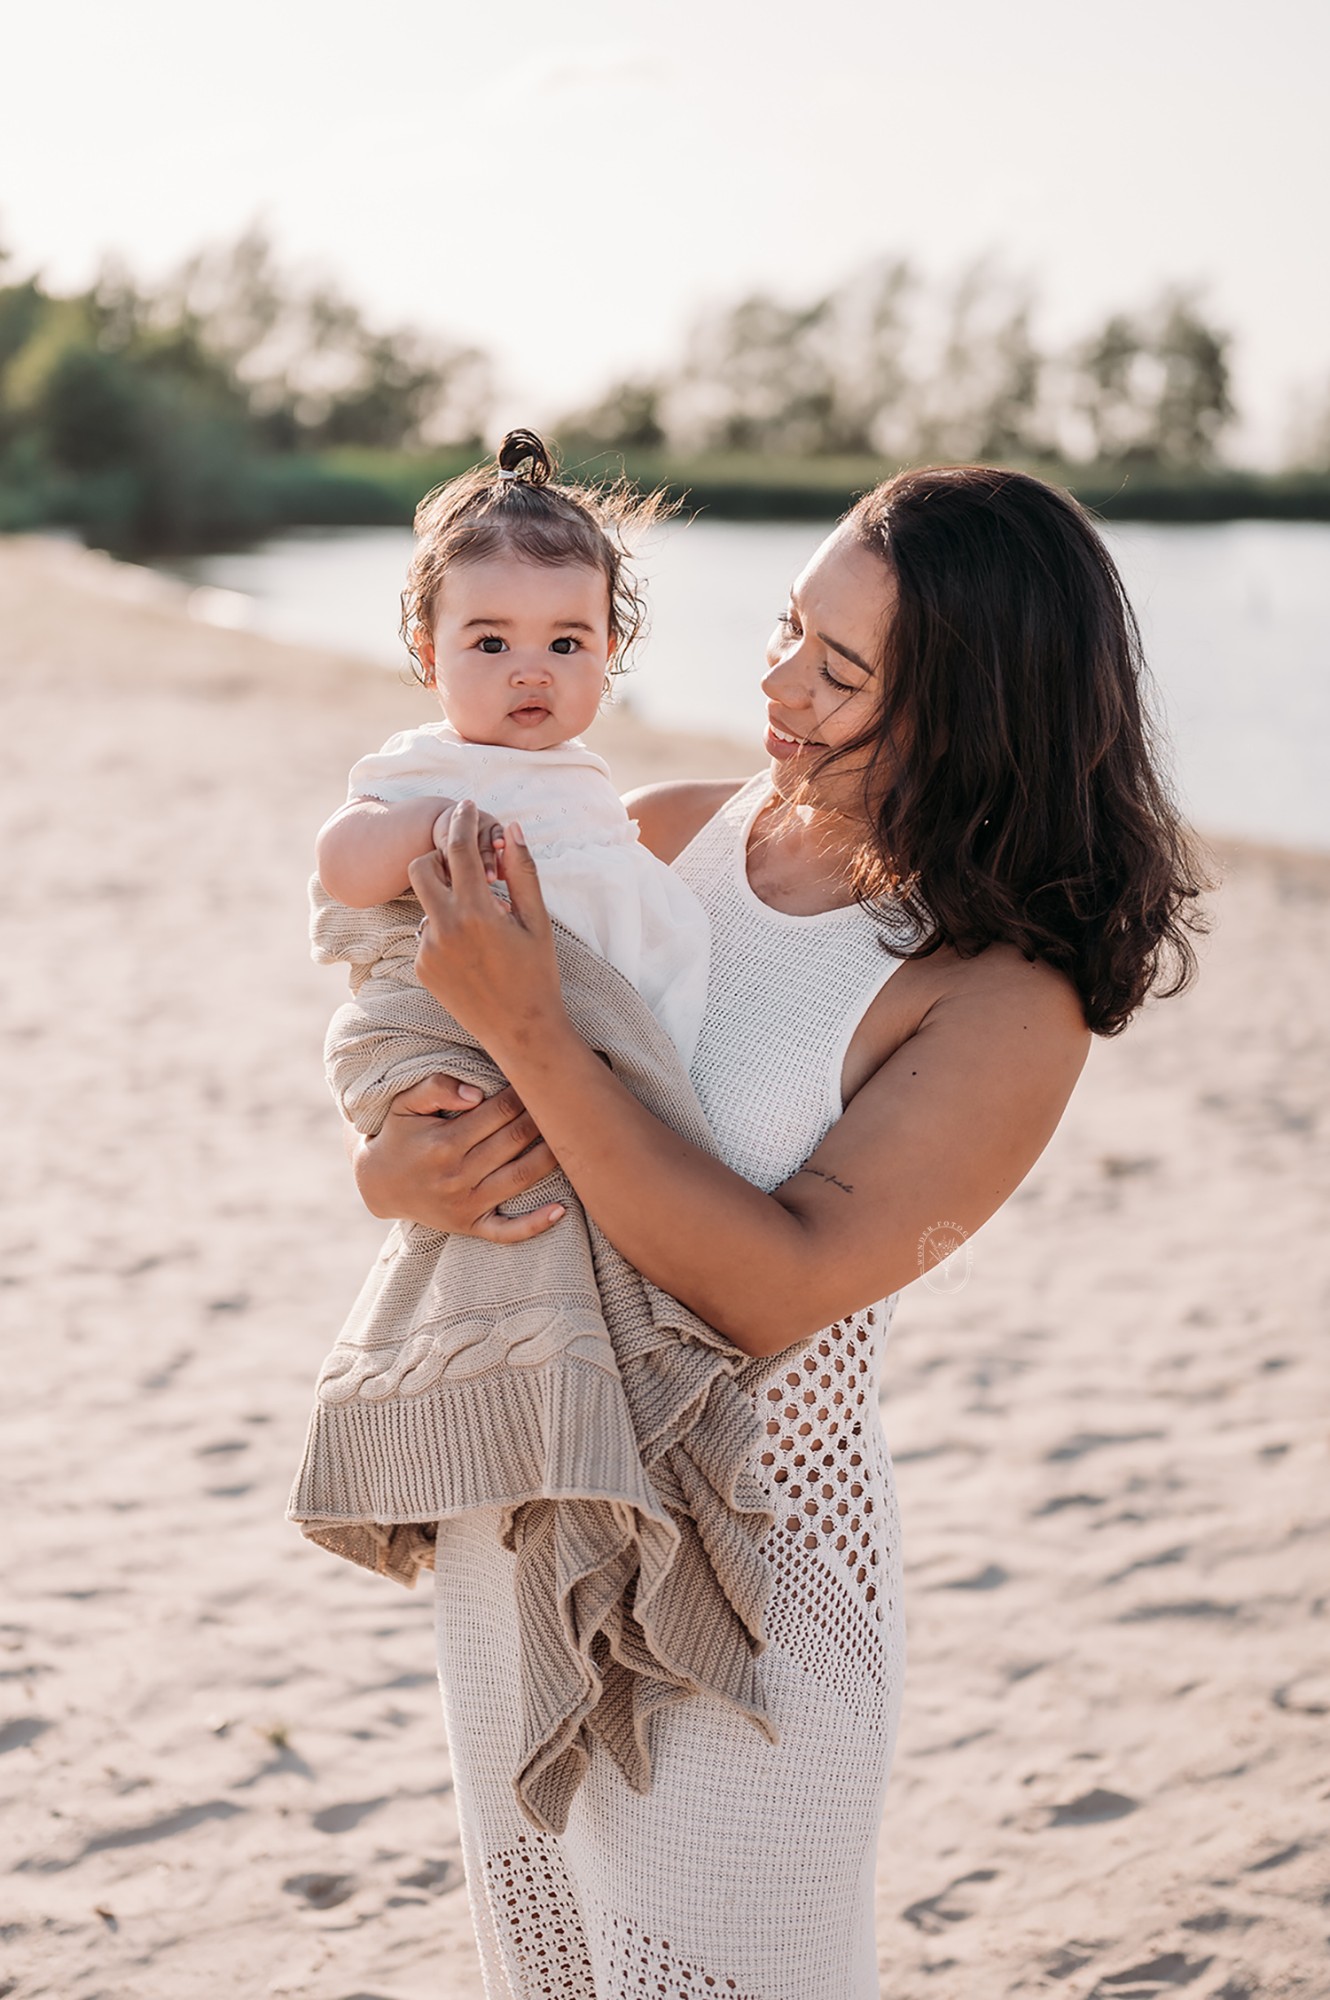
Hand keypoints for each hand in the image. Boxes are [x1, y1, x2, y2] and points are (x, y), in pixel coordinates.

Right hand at [350, 1072, 564, 1240]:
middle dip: (544, 1118)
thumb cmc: (399, 1136)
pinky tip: (563, 1209)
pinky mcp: (470, 1226)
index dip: (525, 1094)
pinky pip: (507, 1232)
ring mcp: (466, 1205)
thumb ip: (436, 1087)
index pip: (498, 1112)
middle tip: (566, 1102)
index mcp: (444, 1142)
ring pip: (521, 1177)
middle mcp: (457, 1175)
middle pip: (515, 1141)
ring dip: (552, 1157)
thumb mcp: (405, 1104)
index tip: (543, 1080)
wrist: (378, 1184)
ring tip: (575, 1137)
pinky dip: (536, 1225)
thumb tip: (477, 1094)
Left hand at [409, 802, 567, 1057]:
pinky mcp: (422, 968)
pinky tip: (472, 951)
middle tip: (465, 864)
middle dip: (439, 857)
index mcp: (477, 912)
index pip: (460, 849)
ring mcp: (428, 950)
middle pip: (421, 867)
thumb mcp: (538, 921)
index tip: (465, 806)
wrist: (521, 1031)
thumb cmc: (537, 974)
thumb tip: (511, 829)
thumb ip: (522, 872)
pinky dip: (446, 930)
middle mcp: (444, 928)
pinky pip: (427, 934)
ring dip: (445, 897)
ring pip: (425, 902)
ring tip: (479, 920)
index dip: (462, 821)